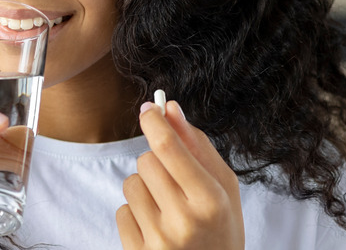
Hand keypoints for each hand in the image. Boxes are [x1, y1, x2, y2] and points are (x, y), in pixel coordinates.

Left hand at [116, 100, 243, 249]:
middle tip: (173, 181)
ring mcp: (159, 240)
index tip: (148, 110)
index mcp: (211, 200)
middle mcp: (184, 220)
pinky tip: (157, 228)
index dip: (154, 122)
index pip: (168, 148)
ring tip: (167, 209)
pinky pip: (121, 211)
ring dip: (144, 189)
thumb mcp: (223, 188)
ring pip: (130, 184)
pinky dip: (135, 215)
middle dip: (156, 162)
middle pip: (146, 161)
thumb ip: (198, 146)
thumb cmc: (220, 228)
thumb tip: (170, 108)